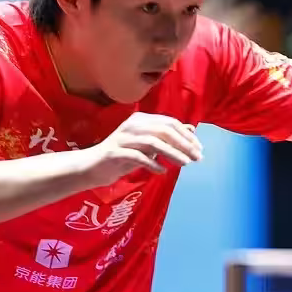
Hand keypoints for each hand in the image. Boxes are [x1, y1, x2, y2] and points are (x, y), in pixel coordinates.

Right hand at [87, 113, 202, 186]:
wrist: (92, 167)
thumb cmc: (123, 156)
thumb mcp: (147, 146)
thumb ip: (167, 137)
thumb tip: (191, 130)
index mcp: (141, 119)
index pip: (169, 123)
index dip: (186, 135)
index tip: (199, 149)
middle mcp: (132, 125)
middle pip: (164, 130)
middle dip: (183, 144)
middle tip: (196, 157)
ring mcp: (122, 138)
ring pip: (153, 142)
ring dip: (172, 153)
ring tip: (185, 164)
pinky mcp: (115, 152)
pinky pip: (138, 157)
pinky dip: (152, 164)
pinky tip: (162, 172)